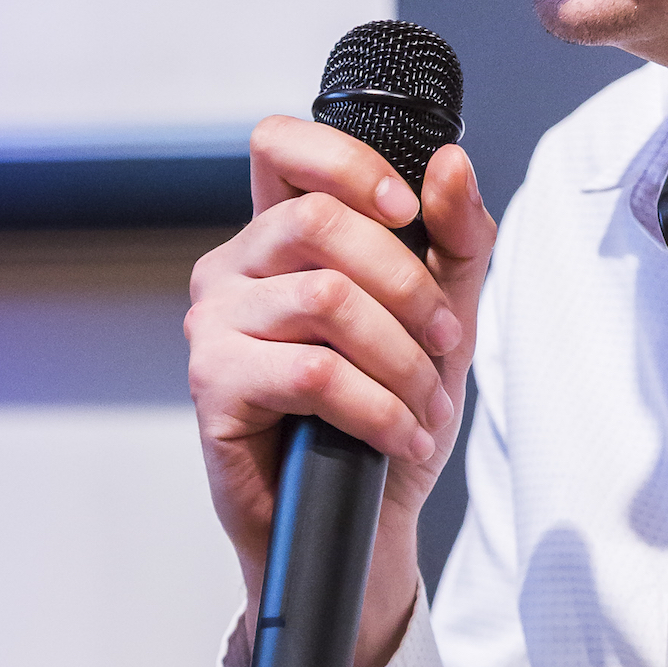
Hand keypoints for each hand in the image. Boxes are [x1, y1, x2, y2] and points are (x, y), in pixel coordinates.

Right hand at [186, 122, 495, 666]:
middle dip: (407, 283)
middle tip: (443, 339)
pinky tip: (397, 435)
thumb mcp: (443, 316)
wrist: (364, 521)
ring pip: (325, 298)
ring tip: (424, 405)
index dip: (346, 161)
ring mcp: (215, 324)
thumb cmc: (387, 413)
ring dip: (401, 359)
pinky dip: (377, 407)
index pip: (280, 145)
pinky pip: (312, 373)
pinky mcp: (213, 386)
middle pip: (319, 218)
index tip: (405, 209)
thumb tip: (450, 163)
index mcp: (279, 236)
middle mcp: (235, 268)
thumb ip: (454, 237)